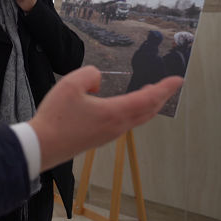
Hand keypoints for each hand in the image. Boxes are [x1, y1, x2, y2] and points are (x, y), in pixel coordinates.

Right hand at [28, 66, 182, 171]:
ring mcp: (109, 134)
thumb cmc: (56, 117)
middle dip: (160, 97)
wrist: (43, 145)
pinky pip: (125, 123)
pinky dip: (135, 113)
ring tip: (150, 94)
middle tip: (168, 86)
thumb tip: (98, 80)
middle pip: (147, 111)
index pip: (147, 98)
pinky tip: (125, 108)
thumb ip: (89, 74)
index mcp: (115, 112)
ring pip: (138, 119)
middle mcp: (117, 125)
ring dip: (148, 106)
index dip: (164, 88)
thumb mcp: (70, 84)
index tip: (178, 79)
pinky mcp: (99, 138)